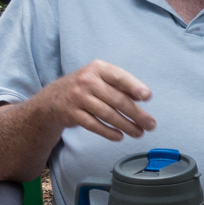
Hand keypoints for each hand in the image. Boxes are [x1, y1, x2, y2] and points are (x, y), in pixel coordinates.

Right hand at [36, 60, 155, 142]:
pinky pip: (94, 125)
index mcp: (98, 68)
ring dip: (126, 126)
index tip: (147, 97)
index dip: (134, 87)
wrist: (53, 99)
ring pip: (107, 114)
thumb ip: (120, 85)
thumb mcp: (101, 78)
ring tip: (139, 133)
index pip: (119, 77)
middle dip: (136, 114)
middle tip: (150, 124)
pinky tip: (120, 136)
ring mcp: (78, 97)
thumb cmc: (85, 87)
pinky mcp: (72, 113)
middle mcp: (87, 81)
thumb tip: (142, 97)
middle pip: (116, 99)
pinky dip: (108, 132)